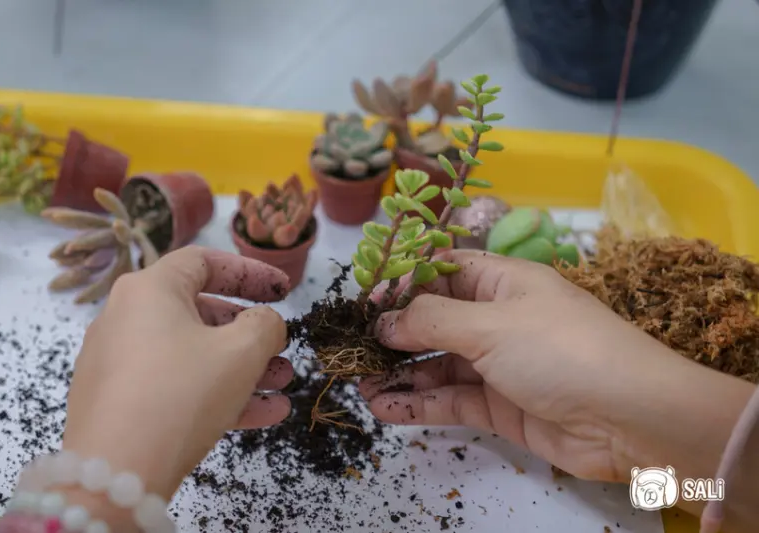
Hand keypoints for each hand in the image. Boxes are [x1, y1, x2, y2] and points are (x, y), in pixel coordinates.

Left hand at [62, 246, 291, 499]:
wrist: (114, 474)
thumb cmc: (182, 393)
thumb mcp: (241, 352)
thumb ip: (265, 325)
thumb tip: (264, 323)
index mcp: (149, 290)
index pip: (203, 262)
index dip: (249, 272)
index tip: (282, 291)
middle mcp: (125, 318)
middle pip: (199, 312)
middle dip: (250, 332)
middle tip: (282, 346)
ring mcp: (118, 362)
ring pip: (191, 354)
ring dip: (241, 367)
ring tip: (282, 385)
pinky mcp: (117, 402)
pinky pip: (174, 385)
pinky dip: (215, 392)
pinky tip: (263, 414)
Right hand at [359, 250, 741, 483]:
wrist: (631, 418)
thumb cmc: (561, 349)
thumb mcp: (491, 324)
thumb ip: (430, 321)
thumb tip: (382, 318)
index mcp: (503, 281)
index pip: (441, 270)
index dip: (402, 281)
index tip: (363, 300)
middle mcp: (498, 318)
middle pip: (434, 320)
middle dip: (393, 332)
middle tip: (351, 347)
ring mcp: (498, 364)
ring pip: (437, 363)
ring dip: (400, 372)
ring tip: (358, 382)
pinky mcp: (499, 406)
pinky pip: (449, 399)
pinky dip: (417, 403)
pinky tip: (384, 406)